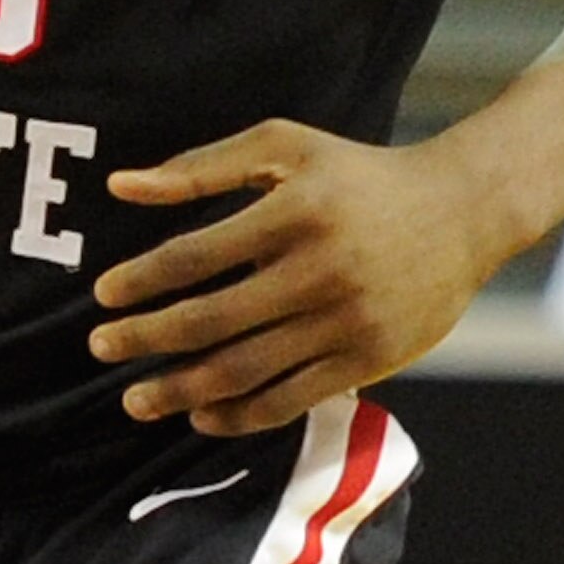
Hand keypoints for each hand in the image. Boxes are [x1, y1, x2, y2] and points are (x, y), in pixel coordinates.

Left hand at [91, 121, 486, 433]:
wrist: (463, 211)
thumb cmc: (358, 175)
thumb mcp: (285, 146)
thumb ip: (202, 166)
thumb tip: (121, 186)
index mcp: (294, 211)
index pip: (194, 256)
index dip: (140, 282)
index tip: (103, 297)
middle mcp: (320, 269)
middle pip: (210, 320)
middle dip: (145, 340)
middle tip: (100, 349)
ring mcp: (347, 320)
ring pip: (246, 370)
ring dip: (181, 391)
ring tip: (136, 400)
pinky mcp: (369, 359)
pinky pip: (291, 399)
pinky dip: (239, 416)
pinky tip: (201, 417)